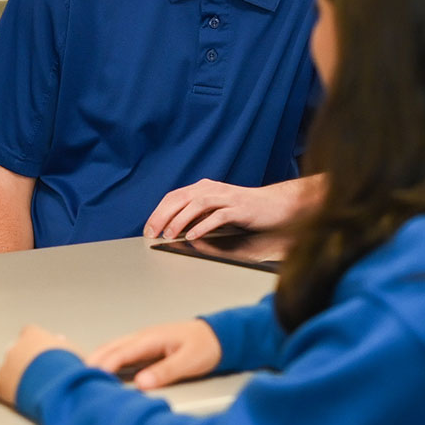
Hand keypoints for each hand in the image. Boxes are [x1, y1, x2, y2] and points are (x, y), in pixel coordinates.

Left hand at [0, 325, 76, 406]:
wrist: (58, 385)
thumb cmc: (69, 368)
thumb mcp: (74, 351)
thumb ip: (64, 346)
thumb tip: (61, 342)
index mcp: (34, 336)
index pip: (30, 333)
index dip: (35, 343)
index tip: (42, 349)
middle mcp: (16, 348)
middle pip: (16, 350)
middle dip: (23, 359)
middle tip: (37, 370)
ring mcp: (6, 367)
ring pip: (5, 368)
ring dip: (13, 374)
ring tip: (24, 385)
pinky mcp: (0, 386)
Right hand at [86, 319, 222, 390]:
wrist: (218, 336)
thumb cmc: (205, 347)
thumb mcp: (190, 361)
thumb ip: (165, 371)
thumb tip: (141, 383)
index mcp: (150, 339)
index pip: (120, 353)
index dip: (103, 366)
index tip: (90, 378)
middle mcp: (142, 337)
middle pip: (110, 348)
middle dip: (92, 361)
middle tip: (75, 378)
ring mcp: (142, 341)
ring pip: (112, 348)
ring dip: (97, 359)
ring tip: (82, 375)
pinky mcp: (145, 347)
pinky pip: (120, 352)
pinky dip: (107, 359)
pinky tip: (101, 369)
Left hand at [144, 174, 326, 241]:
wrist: (276, 205)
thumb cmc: (244, 210)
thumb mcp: (216, 210)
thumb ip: (197, 215)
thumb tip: (173, 228)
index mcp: (204, 188)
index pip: (174, 197)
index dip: (158, 212)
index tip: (148, 228)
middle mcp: (213, 189)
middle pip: (181, 199)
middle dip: (163, 216)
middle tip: (152, 233)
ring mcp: (227, 197)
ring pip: (197, 205)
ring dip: (180, 220)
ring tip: (169, 234)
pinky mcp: (240, 208)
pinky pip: (218, 216)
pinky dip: (203, 225)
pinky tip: (193, 236)